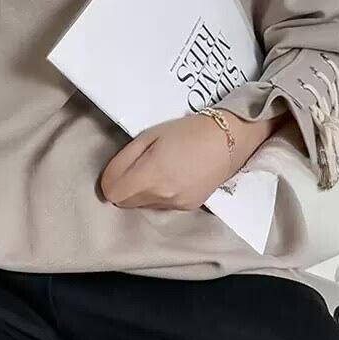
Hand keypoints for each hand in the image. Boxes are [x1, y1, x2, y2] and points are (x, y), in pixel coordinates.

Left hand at [99, 110, 281, 210]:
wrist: (229, 140)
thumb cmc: (186, 131)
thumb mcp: (148, 136)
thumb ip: (124, 160)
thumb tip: (109, 180)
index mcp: (150, 175)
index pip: (112, 193)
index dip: (110, 181)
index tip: (118, 169)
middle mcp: (161, 196)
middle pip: (125, 202)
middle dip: (125, 187)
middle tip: (138, 166)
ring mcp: (176, 205)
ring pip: (143, 206)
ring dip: (142, 192)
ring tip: (159, 170)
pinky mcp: (188, 208)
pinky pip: (161, 206)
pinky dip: (160, 195)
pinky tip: (173, 177)